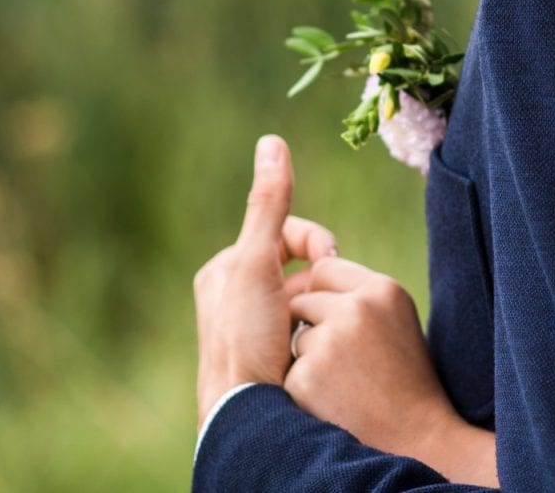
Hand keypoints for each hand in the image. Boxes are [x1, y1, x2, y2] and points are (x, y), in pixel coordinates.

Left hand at [192, 134, 338, 425]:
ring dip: (318, 310)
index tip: (331, 258)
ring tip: (319, 331)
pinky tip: (318, 351)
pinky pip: (304, 332)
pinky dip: (316, 334)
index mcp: (223, 270)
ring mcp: (250, 330)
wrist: (246, 415)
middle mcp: (231, 297)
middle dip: (318, 280)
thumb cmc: (246, 338)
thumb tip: (273, 141)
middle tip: (328, 300)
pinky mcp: (267, 358)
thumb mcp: (257, 263)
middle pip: (296, 268)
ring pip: (304, 301)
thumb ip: (268, 203)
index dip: (314, 240)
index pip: (284, 232)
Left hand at [288, 256, 497, 484]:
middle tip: (347, 359)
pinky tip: (333, 400)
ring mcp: (331, 341)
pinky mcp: (308, 375)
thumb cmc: (404, 379)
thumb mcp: (395, 320)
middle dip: (314, 325)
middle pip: (304, 298)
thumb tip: (315, 274)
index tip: (346, 325)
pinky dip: (304, 385)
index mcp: (383, 289)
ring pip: (295, 333)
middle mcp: (357, 308)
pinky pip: (290, 368)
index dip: (327, 298)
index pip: (326, 269)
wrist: (415, 437)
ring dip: (308, 355)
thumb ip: (361, 295)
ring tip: (344, 380)